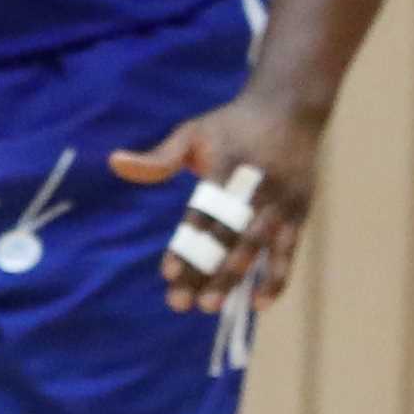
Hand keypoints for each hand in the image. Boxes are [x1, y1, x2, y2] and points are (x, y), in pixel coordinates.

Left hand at [113, 94, 325, 312]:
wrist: (291, 108)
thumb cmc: (233, 125)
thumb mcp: (193, 132)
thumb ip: (159, 157)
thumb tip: (115, 163)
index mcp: (227, 166)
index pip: (203, 212)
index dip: (187, 243)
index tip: (167, 274)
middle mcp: (256, 186)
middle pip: (228, 236)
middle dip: (206, 270)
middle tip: (181, 304)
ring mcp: (281, 201)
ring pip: (255, 247)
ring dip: (234, 278)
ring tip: (210, 306)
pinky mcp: (299, 212)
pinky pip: (289, 250)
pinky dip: (276, 277)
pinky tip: (258, 304)